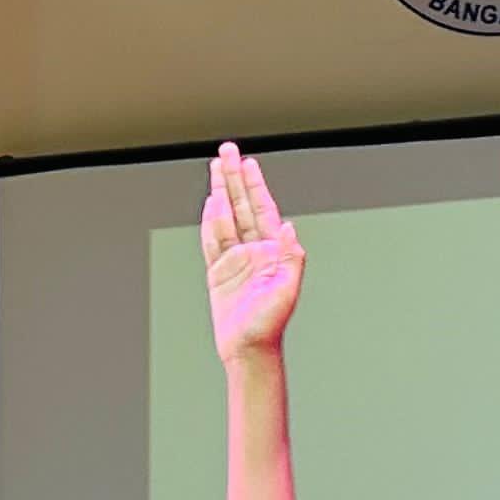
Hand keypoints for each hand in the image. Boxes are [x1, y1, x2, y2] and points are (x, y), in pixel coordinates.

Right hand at [200, 144, 304, 358]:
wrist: (248, 348)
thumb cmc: (269, 325)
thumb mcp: (286, 291)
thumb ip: (290, 258)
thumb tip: (288, 227)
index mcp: (272, 253)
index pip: (261, 210)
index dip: (254, 186)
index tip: (248, 162)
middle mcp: (254, 251)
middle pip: (241, 206)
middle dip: (234, 177)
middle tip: (227, 150)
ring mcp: (235, 259)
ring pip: (225, 217)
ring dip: (221, 192)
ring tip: (216, 167)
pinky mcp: (218, 270)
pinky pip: (211, 239)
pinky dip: (209, 219)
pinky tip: (210, 201)